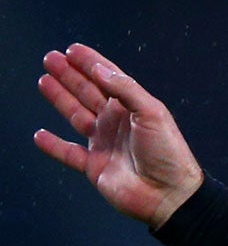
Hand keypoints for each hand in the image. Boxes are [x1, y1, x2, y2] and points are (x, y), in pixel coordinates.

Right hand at [33, 43, 203, 226]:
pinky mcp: (95, 167)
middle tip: (51, 58)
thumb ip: (125, 89)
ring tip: (44, 81)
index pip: (108, 80)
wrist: (170, 195)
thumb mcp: (152, 113)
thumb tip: (99, 70)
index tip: (72, 49)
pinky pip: (69, 154)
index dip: (90, 64)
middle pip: (88, 93)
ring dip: (60, 99)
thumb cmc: (168, 153)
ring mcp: (105, 144)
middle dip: (69, 76)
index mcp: (133, 109)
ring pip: (76, 116)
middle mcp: (117, 124)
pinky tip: (40, 134)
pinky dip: (54, 146)